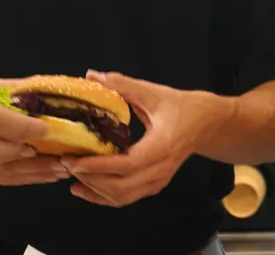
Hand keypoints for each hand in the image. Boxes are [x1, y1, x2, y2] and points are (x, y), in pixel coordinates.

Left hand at [64, 70, 230, 206]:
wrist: (208, 124)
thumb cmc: (182, 107)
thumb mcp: (154, 92)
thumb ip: (123, 85)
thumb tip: (93, 76)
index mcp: (162, 146)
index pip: (127, 164)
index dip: (99, 166)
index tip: (75, 161)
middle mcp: (161, 169)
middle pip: (121, 187)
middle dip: (91, 179)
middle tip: (66, 165)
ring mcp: (158, 180)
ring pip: (122, 197)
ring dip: (95, 191)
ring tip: (72, 178)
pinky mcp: (154, 184)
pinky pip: (127, 197)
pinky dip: (104, 197)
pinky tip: (87, 188)